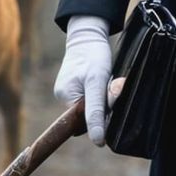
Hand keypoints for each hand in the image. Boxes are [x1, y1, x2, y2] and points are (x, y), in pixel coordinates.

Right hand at [55, 16, 114, 145]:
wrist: (89, 34)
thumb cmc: (94, 56)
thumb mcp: (97, 83)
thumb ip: (97, 111)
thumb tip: (99, 141)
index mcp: (65, 98)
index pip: (84, 123)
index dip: (100, 118)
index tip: (109, 102)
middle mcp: (64, 96)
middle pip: (89, 114)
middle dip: (103, 105)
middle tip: (111, 86)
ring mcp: (70, 90)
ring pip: (93, 105)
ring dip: (103, 97)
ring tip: (106, 79)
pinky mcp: (77, 84)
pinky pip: (92, 96)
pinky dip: (101, 91)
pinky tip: (104, 78)